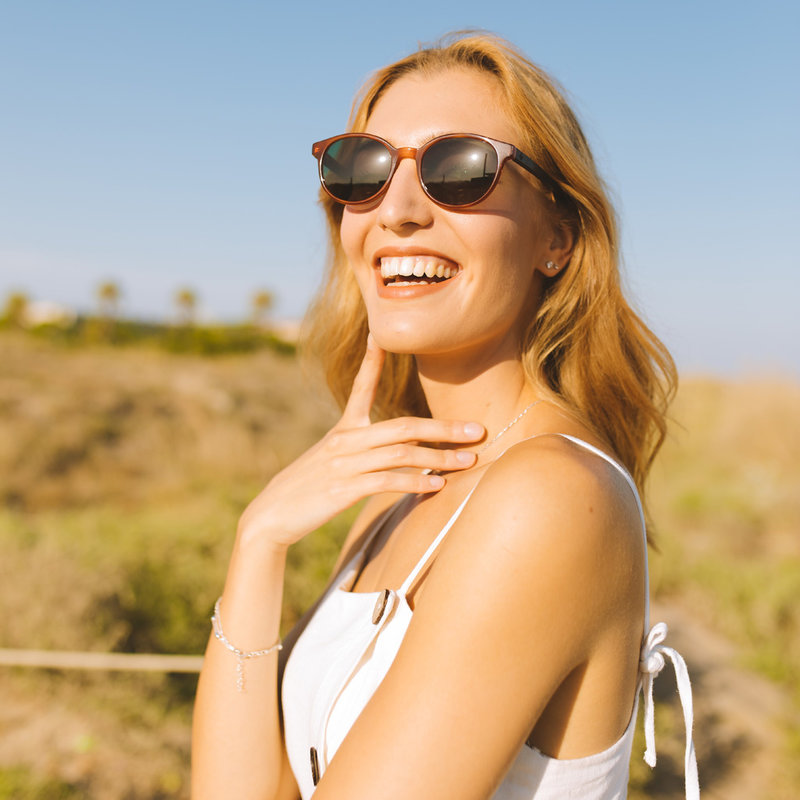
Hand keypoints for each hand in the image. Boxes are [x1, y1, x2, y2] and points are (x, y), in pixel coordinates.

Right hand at [237, 336, 484, 549]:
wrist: (272, 515)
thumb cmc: (307, 488)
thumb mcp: (331, 459)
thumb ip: (361, 450)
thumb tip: (395, 450)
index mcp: (343, 430)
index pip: (362, 387)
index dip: (373, 360)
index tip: (381, 334)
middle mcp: (345, 441)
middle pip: (403, 426)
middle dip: (443, 428)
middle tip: (476, 429)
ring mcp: (344, 464)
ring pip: (400, 453)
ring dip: (438, 458)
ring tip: (468, 460)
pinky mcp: (343, 489)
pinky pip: (386, 481)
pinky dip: (414, 482)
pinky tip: (436, 486)